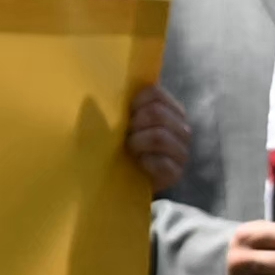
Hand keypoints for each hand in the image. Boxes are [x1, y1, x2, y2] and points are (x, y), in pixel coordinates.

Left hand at [125, 79, 195, 199]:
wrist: (126, 181)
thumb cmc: (122, 146)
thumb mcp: (122, 122)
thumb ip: (120, 106)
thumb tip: (93, 98)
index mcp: (169, 109)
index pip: (155, 93)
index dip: (136, 101)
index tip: (127, 113)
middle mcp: (181, 127)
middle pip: (157, 113)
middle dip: (135, 123)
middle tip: (127, 135)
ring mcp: (182, 151)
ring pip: (159, 136)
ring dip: (138, 142)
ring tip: (131, 149)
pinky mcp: (177, 173)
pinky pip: (163, 163)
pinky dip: (147, 162)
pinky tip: (140, 163)